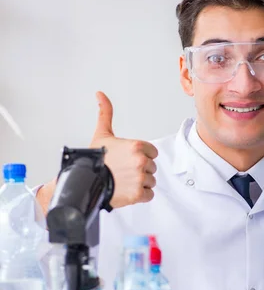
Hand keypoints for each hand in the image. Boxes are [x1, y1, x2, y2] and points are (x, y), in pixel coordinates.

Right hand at [90, 91, 157, 207]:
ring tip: (124, 182)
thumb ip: (106, 113)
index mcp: (137, 146)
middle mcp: (141, 161)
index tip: (128, 160)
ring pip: (151, 181)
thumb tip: (100, 94)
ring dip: (140, 183)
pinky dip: (140, 196)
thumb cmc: (94, 159)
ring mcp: (140, 178)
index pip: (152, 153)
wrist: (85, 182)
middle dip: (140, 170)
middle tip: (124, 172)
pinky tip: (127, 191)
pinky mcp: (138, 194)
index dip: (141, 156)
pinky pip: (149, 195)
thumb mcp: (102, 134)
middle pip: (152, 167)